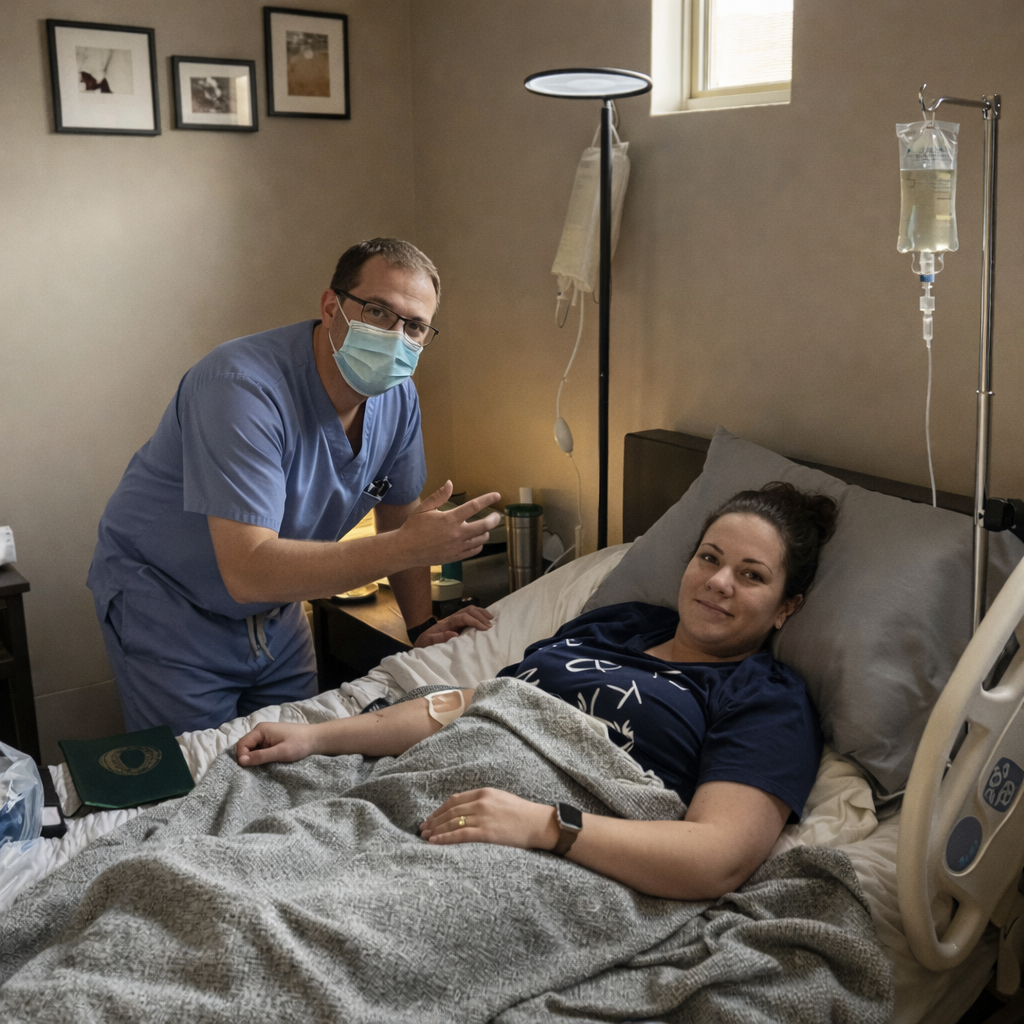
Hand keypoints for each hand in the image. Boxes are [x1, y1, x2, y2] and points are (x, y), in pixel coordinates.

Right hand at [235, 721, 319, 765]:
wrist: (317, 739)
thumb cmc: (300, 744)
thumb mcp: (280, 752)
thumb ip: (261, 756)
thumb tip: (240, 761)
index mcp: (260, 730)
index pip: (241, 744)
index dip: (242, 757)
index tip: (249, 769)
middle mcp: (261, 731)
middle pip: (245, 747)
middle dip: (247, 759)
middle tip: (255, 770)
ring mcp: (266, 736)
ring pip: (252, 750)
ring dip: (254, 759)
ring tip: (262, 768)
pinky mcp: (271, 741)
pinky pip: (260, 750)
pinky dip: (261, 758)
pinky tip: (267, 763)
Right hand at [398, 482, 501, 565]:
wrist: (406, 550)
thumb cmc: (413, 527)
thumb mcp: (424, 508)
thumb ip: (439, 496)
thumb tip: (450, 483)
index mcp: (450, 519)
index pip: (474, 507)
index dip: (487, 500)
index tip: (497, 496)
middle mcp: (457, 533)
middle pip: (484, 526)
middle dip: (494, 519)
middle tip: (497, 516)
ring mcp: (458, 546)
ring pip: (481, 539)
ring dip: (486, 532)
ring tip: (486, 528)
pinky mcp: (456, 556)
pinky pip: (474, 550)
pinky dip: (479, 544)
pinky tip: (477, 540)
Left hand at [413, 606, 493, 647]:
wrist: (420, 639)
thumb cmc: (424, 642)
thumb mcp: (428, 642)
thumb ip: (439, 638)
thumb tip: (454, 634)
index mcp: (447, 623)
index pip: (464, 617)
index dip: (475, 621)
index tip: (484, 628)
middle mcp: (451, 617)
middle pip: (469, 610)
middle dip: (481, 616)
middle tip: (490, 625)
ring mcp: (454, 618)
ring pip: (469, 609)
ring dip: (481, 612)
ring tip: (491, 619)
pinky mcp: (456, 621)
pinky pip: (469, 613)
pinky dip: (478, 614)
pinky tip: (484, 618)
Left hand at [419, 788, 558, 849]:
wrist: (540, 824)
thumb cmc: (522, 813)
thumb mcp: (501, 799)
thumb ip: (483, 801)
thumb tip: (464, 810)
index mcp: (484, 792)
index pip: (454, 800)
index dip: (439, 809)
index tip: (430, 817)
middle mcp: (482, 802)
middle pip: (450, 811)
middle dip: (433, 820)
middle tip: (422, 828)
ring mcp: (483, 817)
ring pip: (452, 823)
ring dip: (436, 829)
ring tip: (425, 836)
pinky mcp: (486, 833)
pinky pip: (460, 835)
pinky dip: (444, 838)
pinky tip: (435, 842)